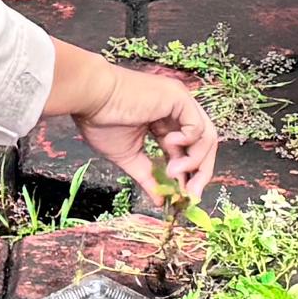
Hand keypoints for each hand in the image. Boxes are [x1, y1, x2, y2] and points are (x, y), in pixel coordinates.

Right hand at [54, 52, 218, 204]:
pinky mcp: (178, 97)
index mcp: (165, 122)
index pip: (188, 150)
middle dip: (201, 172)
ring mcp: (180, 102)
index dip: (189, 174)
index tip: (183, 198)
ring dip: (194, 161)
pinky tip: (169, 143)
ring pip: (206, 137)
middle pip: (205, 144)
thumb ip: (148, 176)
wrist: (90, 98)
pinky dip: (189, 141)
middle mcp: (177, 111)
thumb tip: (160, 201)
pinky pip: (198, 126)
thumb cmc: (101, 120)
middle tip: (190, 195)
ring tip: (173, 172)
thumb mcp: (129, 156)